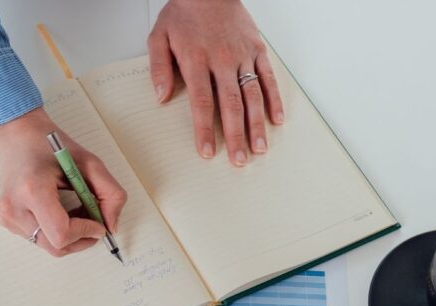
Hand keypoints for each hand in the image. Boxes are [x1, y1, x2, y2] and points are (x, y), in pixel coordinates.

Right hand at [0, 108, 126, 256]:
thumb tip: (111, 225)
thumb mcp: (89, 162)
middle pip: (56, 247)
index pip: (61, 233)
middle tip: (93, 223)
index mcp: (33, 190)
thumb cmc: (48, 145)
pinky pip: (39, 239)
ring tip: (75, 212)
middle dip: (80, 239)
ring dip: (69, 235)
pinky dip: (55, 232)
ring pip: (49, 246)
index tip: (98, 224)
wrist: (17, 136)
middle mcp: (15, 207)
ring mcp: (8, 217)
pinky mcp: (7, 221)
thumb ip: (110, 194)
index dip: (85, 233)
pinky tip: (59, 212)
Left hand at [147, 0, 284, 165]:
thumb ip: (158, 68)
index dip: (205, 129)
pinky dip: (274, 99)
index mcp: (196, 60)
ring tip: (259, 149)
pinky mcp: (257, 49)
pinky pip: (268, 77)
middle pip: (231, 105)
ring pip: (252, 95)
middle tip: (239, 161)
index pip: (202, 102)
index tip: (208, 151)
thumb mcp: (159, 36)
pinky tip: (277, 120)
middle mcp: (222, 60)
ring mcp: (243, 55)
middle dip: (236, 135)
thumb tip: (161, 97)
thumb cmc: (184, 13)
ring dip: (257, 124)